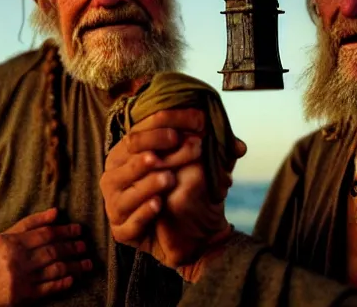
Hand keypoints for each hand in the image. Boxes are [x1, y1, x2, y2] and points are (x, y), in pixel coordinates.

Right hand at [0, 208, 91, 306]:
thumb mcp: (7, 236)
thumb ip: (31, 223)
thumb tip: (56, 212)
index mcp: (13, 243)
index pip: (45, 234)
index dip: (65, 231)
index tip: (78, 229)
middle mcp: (17, 261)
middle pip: (53, 251)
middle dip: (72, 248)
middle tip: (84, 246)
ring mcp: (22, 279)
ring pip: (55, 270)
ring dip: (74, 266)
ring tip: (87, 263)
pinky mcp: (24, 296)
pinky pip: (49, 288)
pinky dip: (63, 283)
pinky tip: (73, 279)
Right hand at [100, 108, 246, 266]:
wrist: (196, 237)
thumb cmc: (192, 192)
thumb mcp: (205, 167)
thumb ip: (217, 154)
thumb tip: (239, 147)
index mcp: (131, 151)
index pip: (144, 125)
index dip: (170, 118)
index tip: (198, 119)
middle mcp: (118, 172)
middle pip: (130, 149)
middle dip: (156, 142)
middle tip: (180, 141)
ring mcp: (116, 201)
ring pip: (122, 185)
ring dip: (147, 180)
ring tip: (168, 178)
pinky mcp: (121, 230)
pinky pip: (127, 220)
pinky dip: (142, 212)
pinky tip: (158, 205)